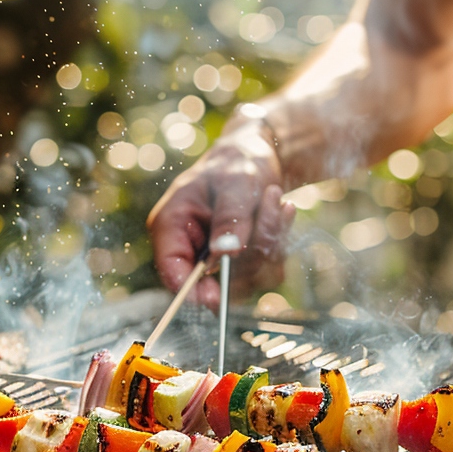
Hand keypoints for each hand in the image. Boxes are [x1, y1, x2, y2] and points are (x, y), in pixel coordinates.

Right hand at [147, 122, 295, 309]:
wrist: (258, 155)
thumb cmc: (237, 162)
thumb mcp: (235, 183)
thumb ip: (230, 219)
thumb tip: (226, 255)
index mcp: (171, 225)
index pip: (171, 270)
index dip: (192, 290)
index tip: (219, 296)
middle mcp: (190, 246)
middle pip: (216, 281)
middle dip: (252, 251)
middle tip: (271, 207)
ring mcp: (216, 257)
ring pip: (247, 279)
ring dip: (269, 241)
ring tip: (275, 200)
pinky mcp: (241, 261)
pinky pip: (265, 271)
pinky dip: (278, 243)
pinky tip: (281, 211)